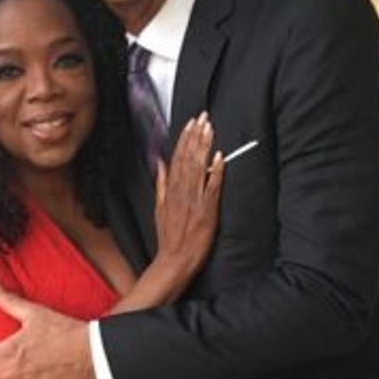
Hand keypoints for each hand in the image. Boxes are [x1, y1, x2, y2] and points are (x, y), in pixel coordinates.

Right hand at [153, 112, 223, 283]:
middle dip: (196, 136)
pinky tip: (220, 157)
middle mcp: (181, 192)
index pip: (178, 158)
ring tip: (210, 129)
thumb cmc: (169, 237)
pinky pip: (212, 188)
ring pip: (199, 168)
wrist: (175, 260)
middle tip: (204, 118)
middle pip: (189, 158)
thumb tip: (160, 164)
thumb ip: (160, 184)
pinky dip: (216, 172)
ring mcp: (194, 201)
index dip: (185, 138)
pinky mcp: (207, 212)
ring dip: (205, 147)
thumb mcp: (159, 207)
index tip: (191, 122)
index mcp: (171, 190)